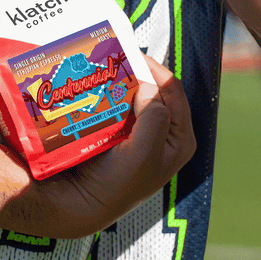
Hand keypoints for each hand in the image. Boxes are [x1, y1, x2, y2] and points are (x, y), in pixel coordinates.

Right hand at [33, 56, 194, 237]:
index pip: (172, 91)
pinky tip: (96, 84)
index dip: (154, 69)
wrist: (79, 204)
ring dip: (121, 81)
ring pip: (135, 95)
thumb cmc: (116, 184)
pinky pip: (118, 105)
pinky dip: (108, 93)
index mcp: (181, 139)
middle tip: (116, 57)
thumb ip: (155, 118)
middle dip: (138, 73)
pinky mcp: (120, 133)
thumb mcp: (144, 154)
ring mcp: (142, 133)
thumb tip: (149, 86)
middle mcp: (165, 134)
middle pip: (155, 90)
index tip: (131, 55)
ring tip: (105, 66)